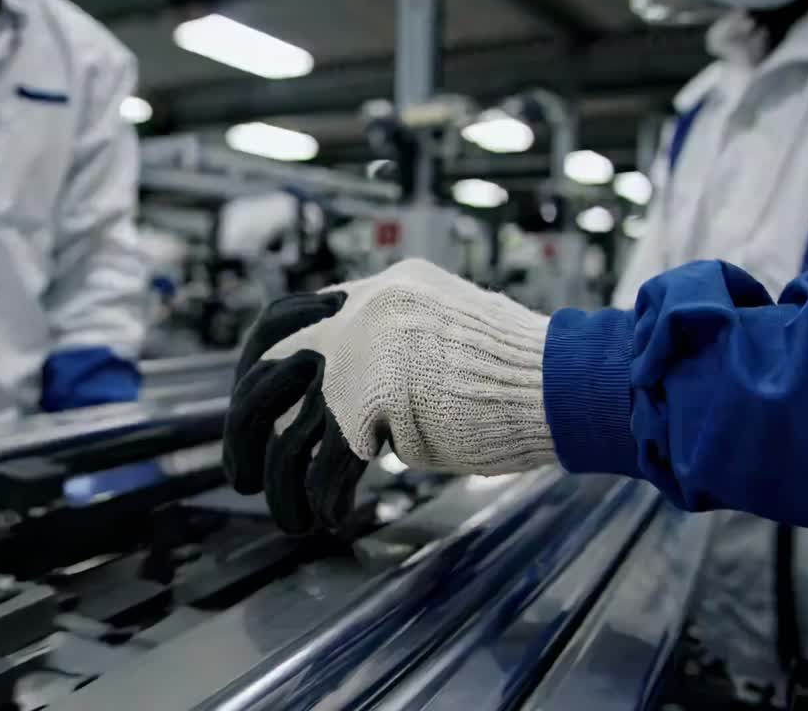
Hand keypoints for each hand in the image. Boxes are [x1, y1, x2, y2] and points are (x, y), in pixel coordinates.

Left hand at [223, 259, 557, 532]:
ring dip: (278, 478)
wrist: (564, 381)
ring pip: (287, 427)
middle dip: (243, 427)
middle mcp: (360, 315)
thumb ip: (391, 344)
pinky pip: (325, 463)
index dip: (257, 364)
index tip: (251, 398)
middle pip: (266, 371)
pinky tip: (330, 515)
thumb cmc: (517, 372)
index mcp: (378, 291)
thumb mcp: (443, 330)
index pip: (286, 317)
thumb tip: (351, 385)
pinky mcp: (376, 405)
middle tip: (244, 468)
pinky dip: (321, 497)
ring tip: (286, 511)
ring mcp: (364, 357)